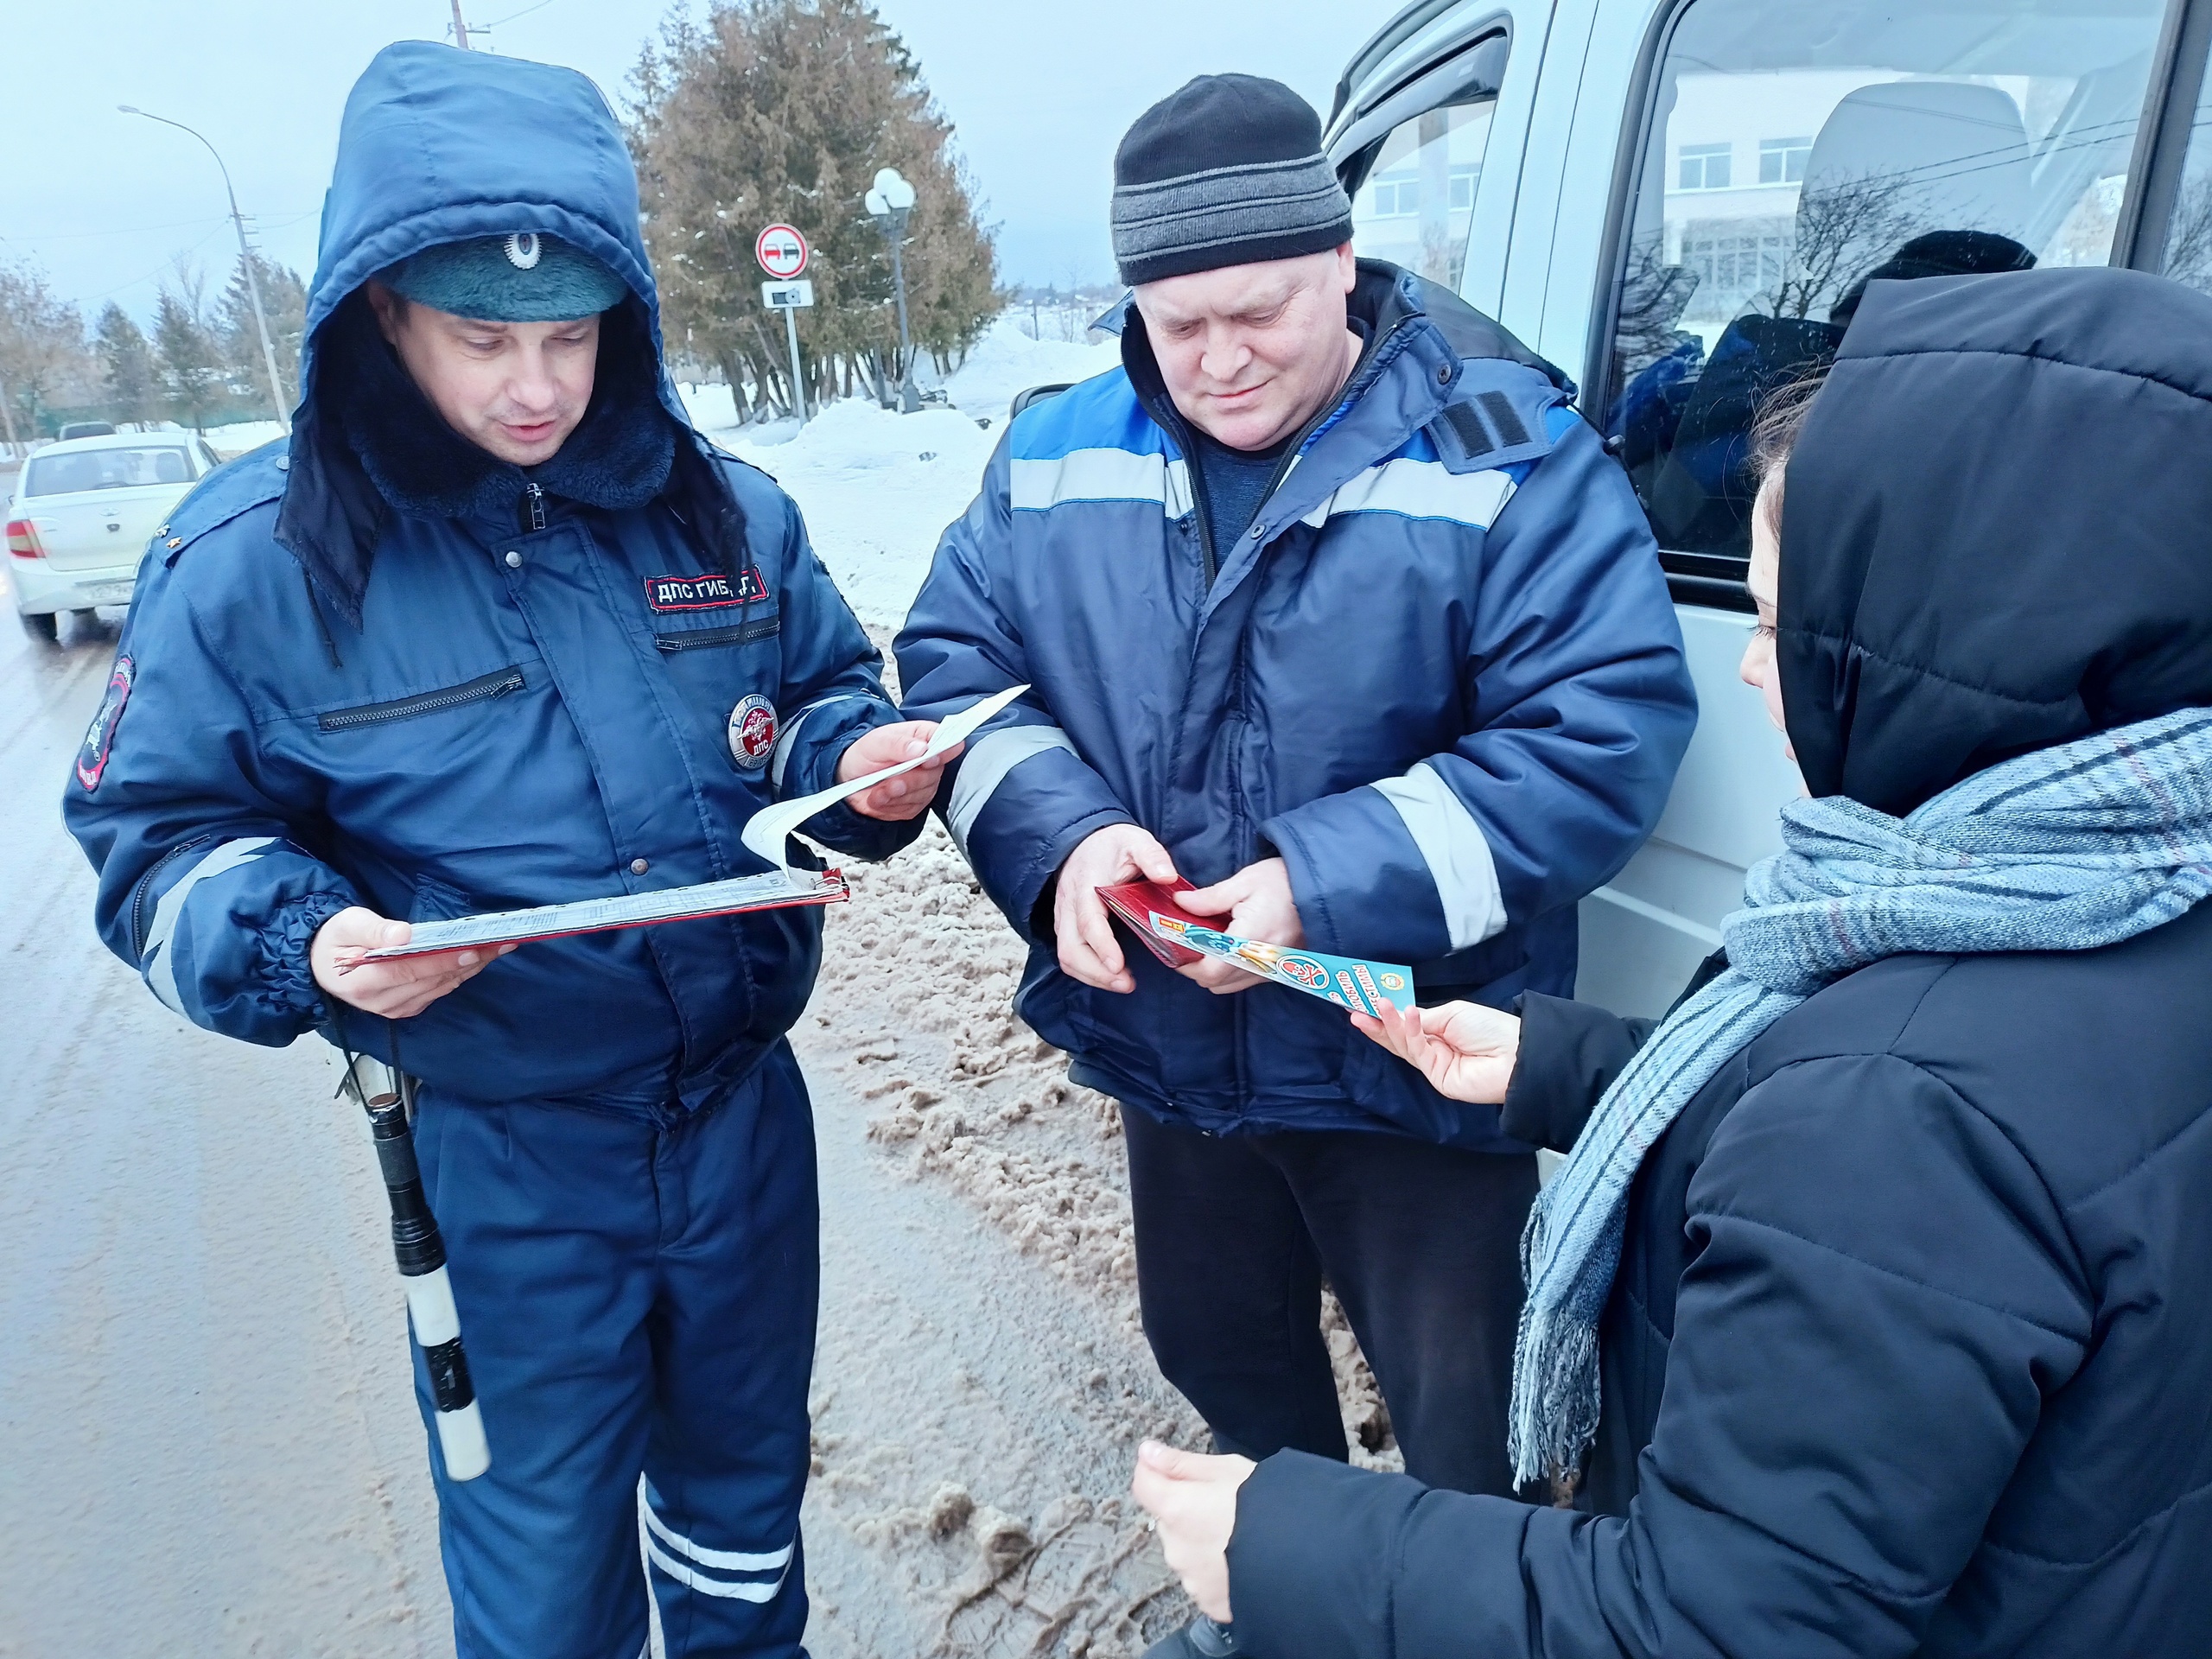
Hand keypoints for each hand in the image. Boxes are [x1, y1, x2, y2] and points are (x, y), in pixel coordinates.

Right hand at [311, 906, 513, 1019]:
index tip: (472, 948)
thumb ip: (374, 929)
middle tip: (503, 941)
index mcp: (363, 982)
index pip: (410, 971)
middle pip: (434, 980)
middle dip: (471, 960)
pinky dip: (461, 973)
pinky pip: (439, 991)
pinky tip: (480, 958)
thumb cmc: (336, 939)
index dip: (442, 960)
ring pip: (442, 987)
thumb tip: (402, 935)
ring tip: (500, 947)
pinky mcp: (407, 1008)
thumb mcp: (347, 924)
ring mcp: (396, 1009)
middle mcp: (383, 1002)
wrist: (323, 964)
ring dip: (473, 967)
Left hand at [836, 721, 961, 821]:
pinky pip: (910, 809)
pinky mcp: (915, 803)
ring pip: (922, 795)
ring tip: (878, 792)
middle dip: (910, 781)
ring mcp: (924, 784)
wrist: (849, 777)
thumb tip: (922, 749)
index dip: (941, 753)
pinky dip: (891, 807)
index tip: (927, 761)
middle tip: (892, 782)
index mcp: (924, 738)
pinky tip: (879, 799)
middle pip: (934, 774)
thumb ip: (899, 744)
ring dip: (896, 796)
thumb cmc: (866, 754)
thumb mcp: (877, 743)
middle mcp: (929, 761)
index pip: (947, 741)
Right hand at [1053, 823, 1178, 992]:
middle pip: (1071, 949)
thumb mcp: (1135, 841)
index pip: (1089, 921)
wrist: (1083, 843)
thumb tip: (1167, 877)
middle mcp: (1070, 905)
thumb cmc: (1111, 846)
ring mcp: (1064, 918)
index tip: (1118, 965)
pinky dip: (1088, 972)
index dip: (1102, 946)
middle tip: (1127, 984)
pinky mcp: (1065, 928)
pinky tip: (1111, 976)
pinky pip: (1069, 956)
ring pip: (1067, 957)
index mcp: (1087, 884)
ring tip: (1123, 984)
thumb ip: (1152, 856)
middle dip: (1097, 973)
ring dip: (1092, 976)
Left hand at [1131, 1441, 1253, 1623]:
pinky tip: (1242, 1560)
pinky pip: (1203, 1580)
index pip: (1143, 1485)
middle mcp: (1176, 1548)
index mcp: (1176, 1509)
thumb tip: (1146, 1453)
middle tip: (1222, 1503)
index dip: (1153, 1471)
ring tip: (1237, 1535)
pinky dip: (1215, 1570)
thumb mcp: (1226, 1470)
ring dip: (1199, 1542)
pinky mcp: (1209, 1602)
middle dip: (1184, 1510)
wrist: (1303, 1556)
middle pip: (1167, 1521)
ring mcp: (1192, 1580)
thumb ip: (1180, 1462)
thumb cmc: (1266, 1504)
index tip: (1168, 1466)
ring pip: (1185, 1551)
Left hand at [1175, 857, 1303, 994]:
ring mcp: (1271, 968)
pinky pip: (1244, 982)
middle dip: (1194, 968)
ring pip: (1228, 986)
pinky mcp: (1278, 969)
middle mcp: (1261, 960)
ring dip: (1210, 972)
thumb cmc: (1285, 881)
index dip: (1187, 964)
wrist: (1323, 890)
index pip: (1211, 970)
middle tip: (1184, 946)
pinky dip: (1228, 973)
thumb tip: (1180, 904)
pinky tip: (1224, 950)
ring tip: (1203, 947)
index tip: (1174, 948)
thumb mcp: (1245, 882)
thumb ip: (1210, 898)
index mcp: (1250, 938)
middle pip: (1215, 982)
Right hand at [1352, 997, 1520, 1102]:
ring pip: (1403, 1046)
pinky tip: (1406, 1014)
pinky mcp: (1436, 1078)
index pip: (1406, 1026)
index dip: (1386, 1017)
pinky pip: (1418, 1052)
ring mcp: (1433, 1066)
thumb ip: (1423, 1019)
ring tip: (1374, 1006)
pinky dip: (1410, 1032)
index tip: (1364, 1004)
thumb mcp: (1452, 1013)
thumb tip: (1400, 1017)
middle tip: (1353, 1011)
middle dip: (1377, 1024)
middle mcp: (1433, 1050)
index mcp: (1439, 1033)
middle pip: (1398, 1039)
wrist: (1516, 1054)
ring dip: (1388, 1025)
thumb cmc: (1488, 1027)